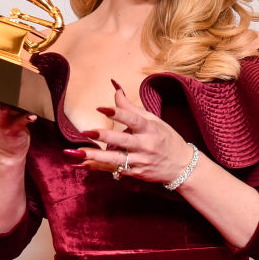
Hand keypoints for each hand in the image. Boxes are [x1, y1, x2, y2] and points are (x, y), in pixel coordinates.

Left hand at [66, 80, 193, 184]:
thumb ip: (129, 107)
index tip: (101, 108)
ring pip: (115, 159)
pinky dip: (97, 167)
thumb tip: (114, 86)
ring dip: (94, 156)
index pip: (133, 119)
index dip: (117, 113)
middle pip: (122, 141)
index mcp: (150, 129)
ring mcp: (140, 161)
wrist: (182, 166)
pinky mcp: (135, 173)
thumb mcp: (152, 120)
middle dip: (103, 137)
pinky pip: (113, 170)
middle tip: (85, 132)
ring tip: (76, 153)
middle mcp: (145, 145)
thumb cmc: (166, 138)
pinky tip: (82, 164)